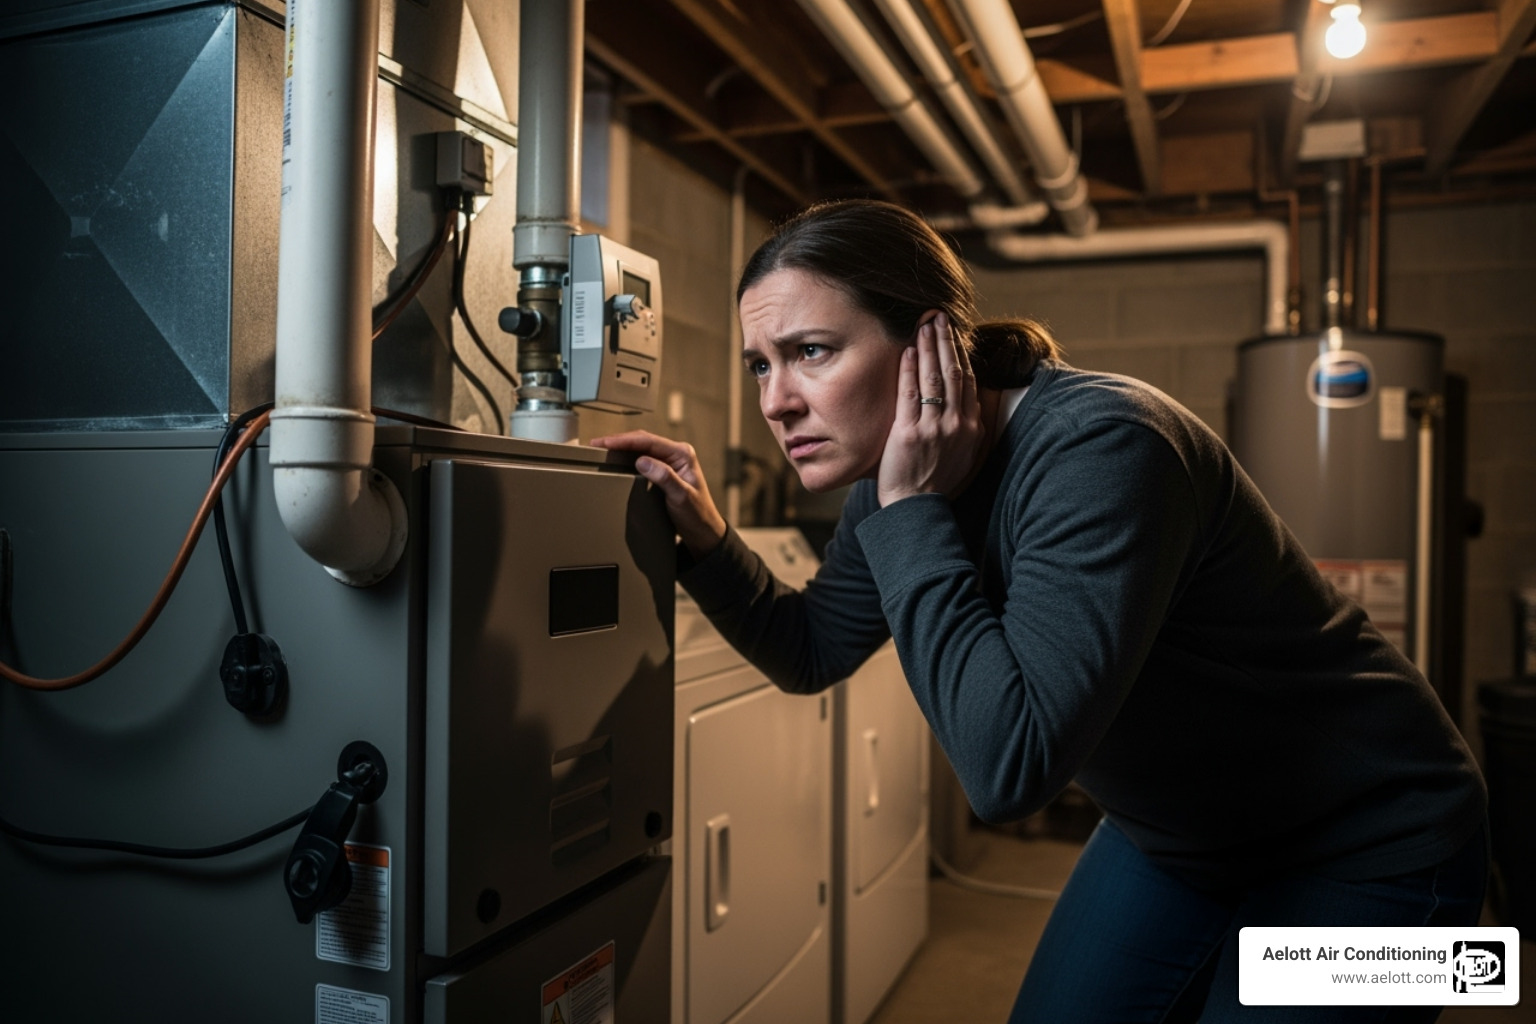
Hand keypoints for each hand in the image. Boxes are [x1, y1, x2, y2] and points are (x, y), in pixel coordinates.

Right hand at [588, 430, 727, 557]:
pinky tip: (616, 458)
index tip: (606, 443)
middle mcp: (677, 454)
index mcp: (683, 454)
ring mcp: (671, 461)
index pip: (649, 442)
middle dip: (619, 441)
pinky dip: (627, 456)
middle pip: (643, 440)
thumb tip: (643, 461)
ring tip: (602, 448)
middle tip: (597, 444)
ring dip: (622, 447)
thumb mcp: (680, 497)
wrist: (702, 530)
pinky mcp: (664, 470)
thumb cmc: (697, 514)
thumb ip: (664, 477)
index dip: (625, 441)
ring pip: (641, 448)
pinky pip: (643, 458)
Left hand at [876, 312, 983, 506]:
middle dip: (946, 340)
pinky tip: (909, 350)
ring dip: (929, 347)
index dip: (959, 352)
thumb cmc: (935, 480)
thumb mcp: (963, 452)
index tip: (953, 332)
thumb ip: (967, 425)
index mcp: (971, 426)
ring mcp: (934, 429)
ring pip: (934, 378)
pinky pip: (910, 394)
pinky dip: (910, 369)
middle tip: (939, 315)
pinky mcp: (910, 434)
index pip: (966, 380)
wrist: (917, 507)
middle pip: (953, 372)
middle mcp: (956, 424)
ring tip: (924, 323)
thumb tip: (970, 400)